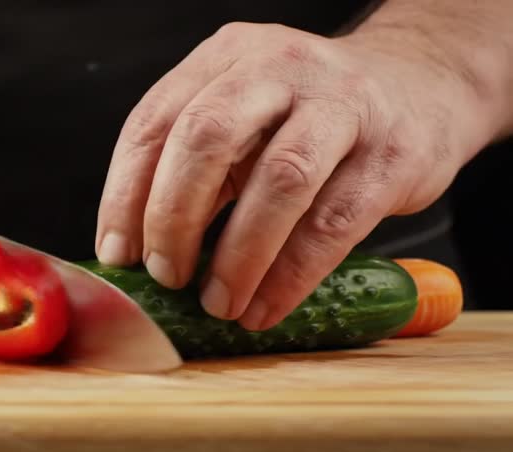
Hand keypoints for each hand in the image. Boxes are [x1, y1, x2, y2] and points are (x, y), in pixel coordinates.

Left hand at [95, 22, 495, 330]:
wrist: (420, 87)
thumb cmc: (310, 117)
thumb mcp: (244, 120)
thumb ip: (197, 168)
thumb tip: (139, 249)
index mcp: (226, 57)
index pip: (154, 122)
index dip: (125, 194)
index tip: (118, 254)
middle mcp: (278, 68)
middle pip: (206, 138)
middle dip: (174, 217)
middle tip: (165, 275)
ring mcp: (341, 104)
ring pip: (278, 180)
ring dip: (237, 256)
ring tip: (218, 303)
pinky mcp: (391, 152)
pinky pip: (333, 223)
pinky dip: (291, 275)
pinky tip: (266, 307)